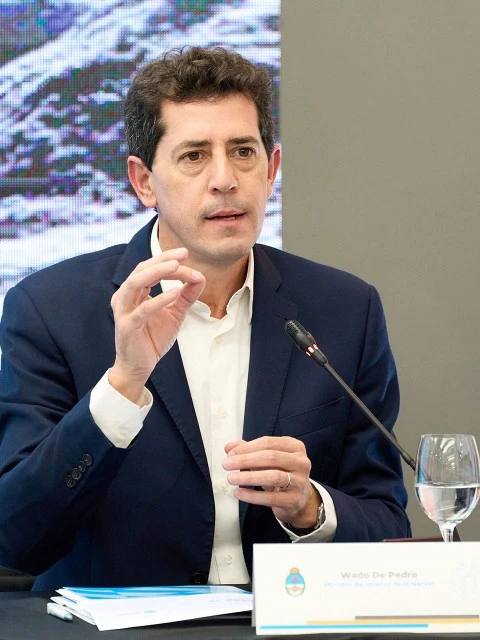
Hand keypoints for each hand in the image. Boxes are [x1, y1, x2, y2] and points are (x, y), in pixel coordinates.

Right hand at [109, 247, 204, 401]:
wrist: (139, 367)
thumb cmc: (152, 338)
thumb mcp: (175, 314)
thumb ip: (186, 297)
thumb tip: (200, 278)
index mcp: (133, 292)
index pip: (148, 268)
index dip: (166, 259)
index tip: (186, 255)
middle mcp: (125, 298)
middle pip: (141, 270)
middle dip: (162, 260)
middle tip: (182, 254)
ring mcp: (124, 311)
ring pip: (136, 284)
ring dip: (157, 272)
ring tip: (176, 266)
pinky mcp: (127, 326)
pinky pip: (143, 309)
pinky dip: (160, 299)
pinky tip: (175, 292)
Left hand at [223, 436, 320, 527]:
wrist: (298, 500)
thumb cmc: (280, 473)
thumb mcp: (267, 459)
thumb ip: (248, 450)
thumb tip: (229, 447)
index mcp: (294, 446)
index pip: (268, 443)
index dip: (247, 447)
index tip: (230, 453)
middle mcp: (301, 462)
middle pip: (271, 457)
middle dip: (245, 460)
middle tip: (226, 464)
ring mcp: (300, 481)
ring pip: (273, 476)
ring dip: (248, 477)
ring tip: (231, 478)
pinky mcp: (295, 500)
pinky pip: (271, 497)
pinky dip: (252, 495)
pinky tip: (239, 493)